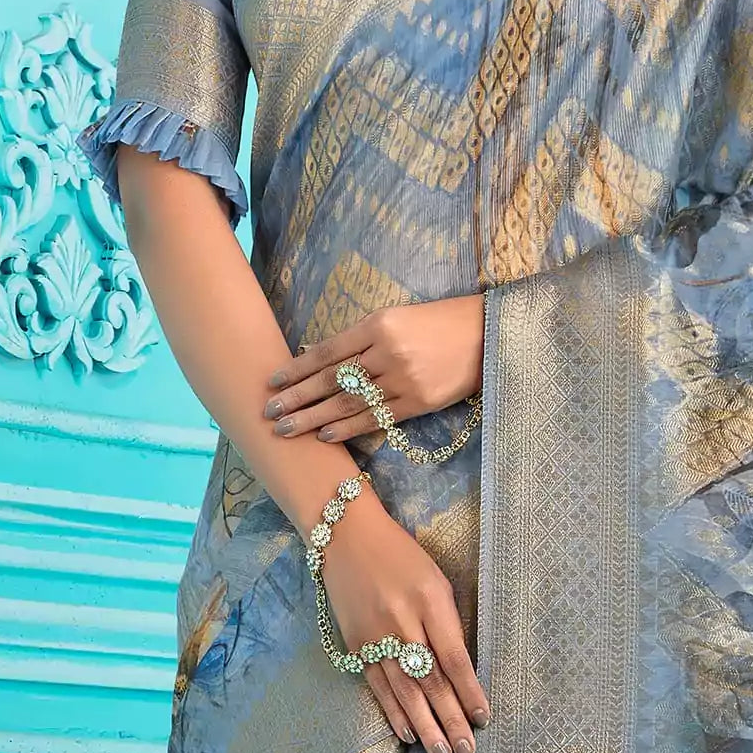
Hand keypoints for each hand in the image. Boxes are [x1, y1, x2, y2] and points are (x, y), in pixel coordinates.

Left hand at [263, 295, 484, 442]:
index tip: (272, 382)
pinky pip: (375, 419)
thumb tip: (316, 356)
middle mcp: (387, 352)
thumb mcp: (394, 317)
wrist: (484, 336)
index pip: (327, 352)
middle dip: (298, 397)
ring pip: (348, 403)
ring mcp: (402, 379)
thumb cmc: (435, 323)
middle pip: (332, 380)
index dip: (297, 369)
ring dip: (314, 418)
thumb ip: (358, 338)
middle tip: (269, 411)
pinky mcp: (417, 402)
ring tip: (286, 429)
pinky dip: (348, 428)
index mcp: (378, 324)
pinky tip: (325, 435)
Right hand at [320, 488, 490, 752]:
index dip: (469, 690)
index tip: (483, 717)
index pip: (454, 655)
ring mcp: (376, 634)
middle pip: (430, 680)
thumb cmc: (400, 554)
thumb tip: (460, 667)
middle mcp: (403, 619)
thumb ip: (445, 620)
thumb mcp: (433, 577)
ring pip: (404, 690)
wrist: (347, 535)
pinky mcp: (355, 643)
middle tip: (465, 750)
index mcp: (430, 598)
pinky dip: (394, 711)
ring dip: (424, 726)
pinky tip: (407, 733)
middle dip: (450, 718)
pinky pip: (378, 685)